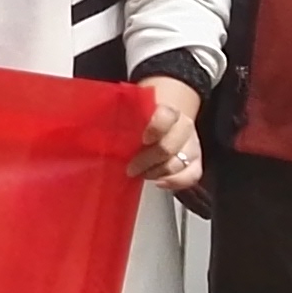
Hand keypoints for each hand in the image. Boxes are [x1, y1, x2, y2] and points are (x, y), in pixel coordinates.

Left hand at [131, 76, 204, 191]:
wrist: (162, 115)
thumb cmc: (141, 117)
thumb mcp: (130, 112)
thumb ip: (120, 119)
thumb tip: (95, 131)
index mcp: (167, 109)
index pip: (166, 115)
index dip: (156, 128)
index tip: (142, 139)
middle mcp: (183, 125)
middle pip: (170, 146)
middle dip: (147, 160)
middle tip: (130, 168)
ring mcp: (192, 143)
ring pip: (180, 163)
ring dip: (157, 172)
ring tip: (141, 174)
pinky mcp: (196, 160)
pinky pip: (192, 175)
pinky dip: (176, 182)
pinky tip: (159, 182)